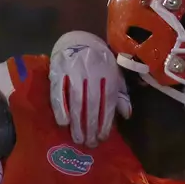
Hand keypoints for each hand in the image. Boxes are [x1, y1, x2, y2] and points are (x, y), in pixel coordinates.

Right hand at [50, 31, 130, 146]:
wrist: (77, 39)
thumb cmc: (99, 62)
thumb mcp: (114, 74)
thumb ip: (120, 94)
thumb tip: (127, 115)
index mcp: (108, 72)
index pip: (108, 100)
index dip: (106, 121)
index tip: (103, 138)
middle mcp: (92, 72)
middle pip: (92, 103)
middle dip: (91, 126)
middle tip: (90, 144)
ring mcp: (73, 71)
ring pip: (77, 100)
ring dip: (77, 122)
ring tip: (78, 139)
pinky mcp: (57, 71)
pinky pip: (58, 92)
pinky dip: (61, 108)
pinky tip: (63, 123)